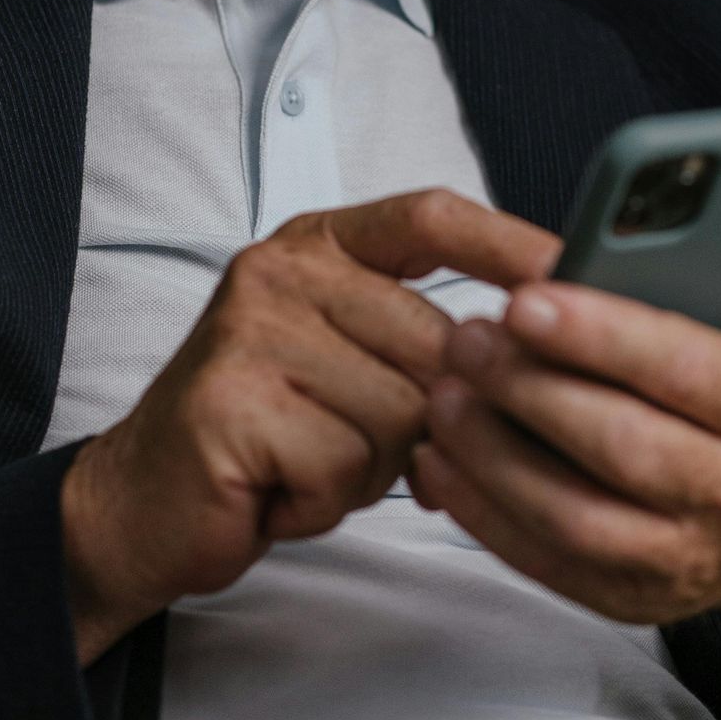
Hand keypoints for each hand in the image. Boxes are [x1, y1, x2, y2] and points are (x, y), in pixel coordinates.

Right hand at [60, 189, 559, 662]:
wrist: (144, 502)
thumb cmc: (268, 435)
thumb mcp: (353, 366)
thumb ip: (426, 342)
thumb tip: (543, 352)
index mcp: (318, 245)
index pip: (431, 217)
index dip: (509, 243)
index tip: (576, 270)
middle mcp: (281, 271)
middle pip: (436, 340)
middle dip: (429, 419)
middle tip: (366, 447)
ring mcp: (251, 331)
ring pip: (401, 411)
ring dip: (373, 468)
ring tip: (313, 465)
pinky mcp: (233, 401)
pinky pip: (349, 462)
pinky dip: (329, 497)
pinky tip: (284, 489)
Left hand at [409, 167, 720, 697]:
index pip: (690, 372)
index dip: (605, 336)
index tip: (528, 298)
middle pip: (622, 447)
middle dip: (533, 389)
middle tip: (465, 335)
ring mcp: (686, 559)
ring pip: (575, 516)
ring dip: (495, 455)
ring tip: (445, 391)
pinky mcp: (634, 598)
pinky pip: (547, 563)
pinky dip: (484, 514)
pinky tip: (441, 457)